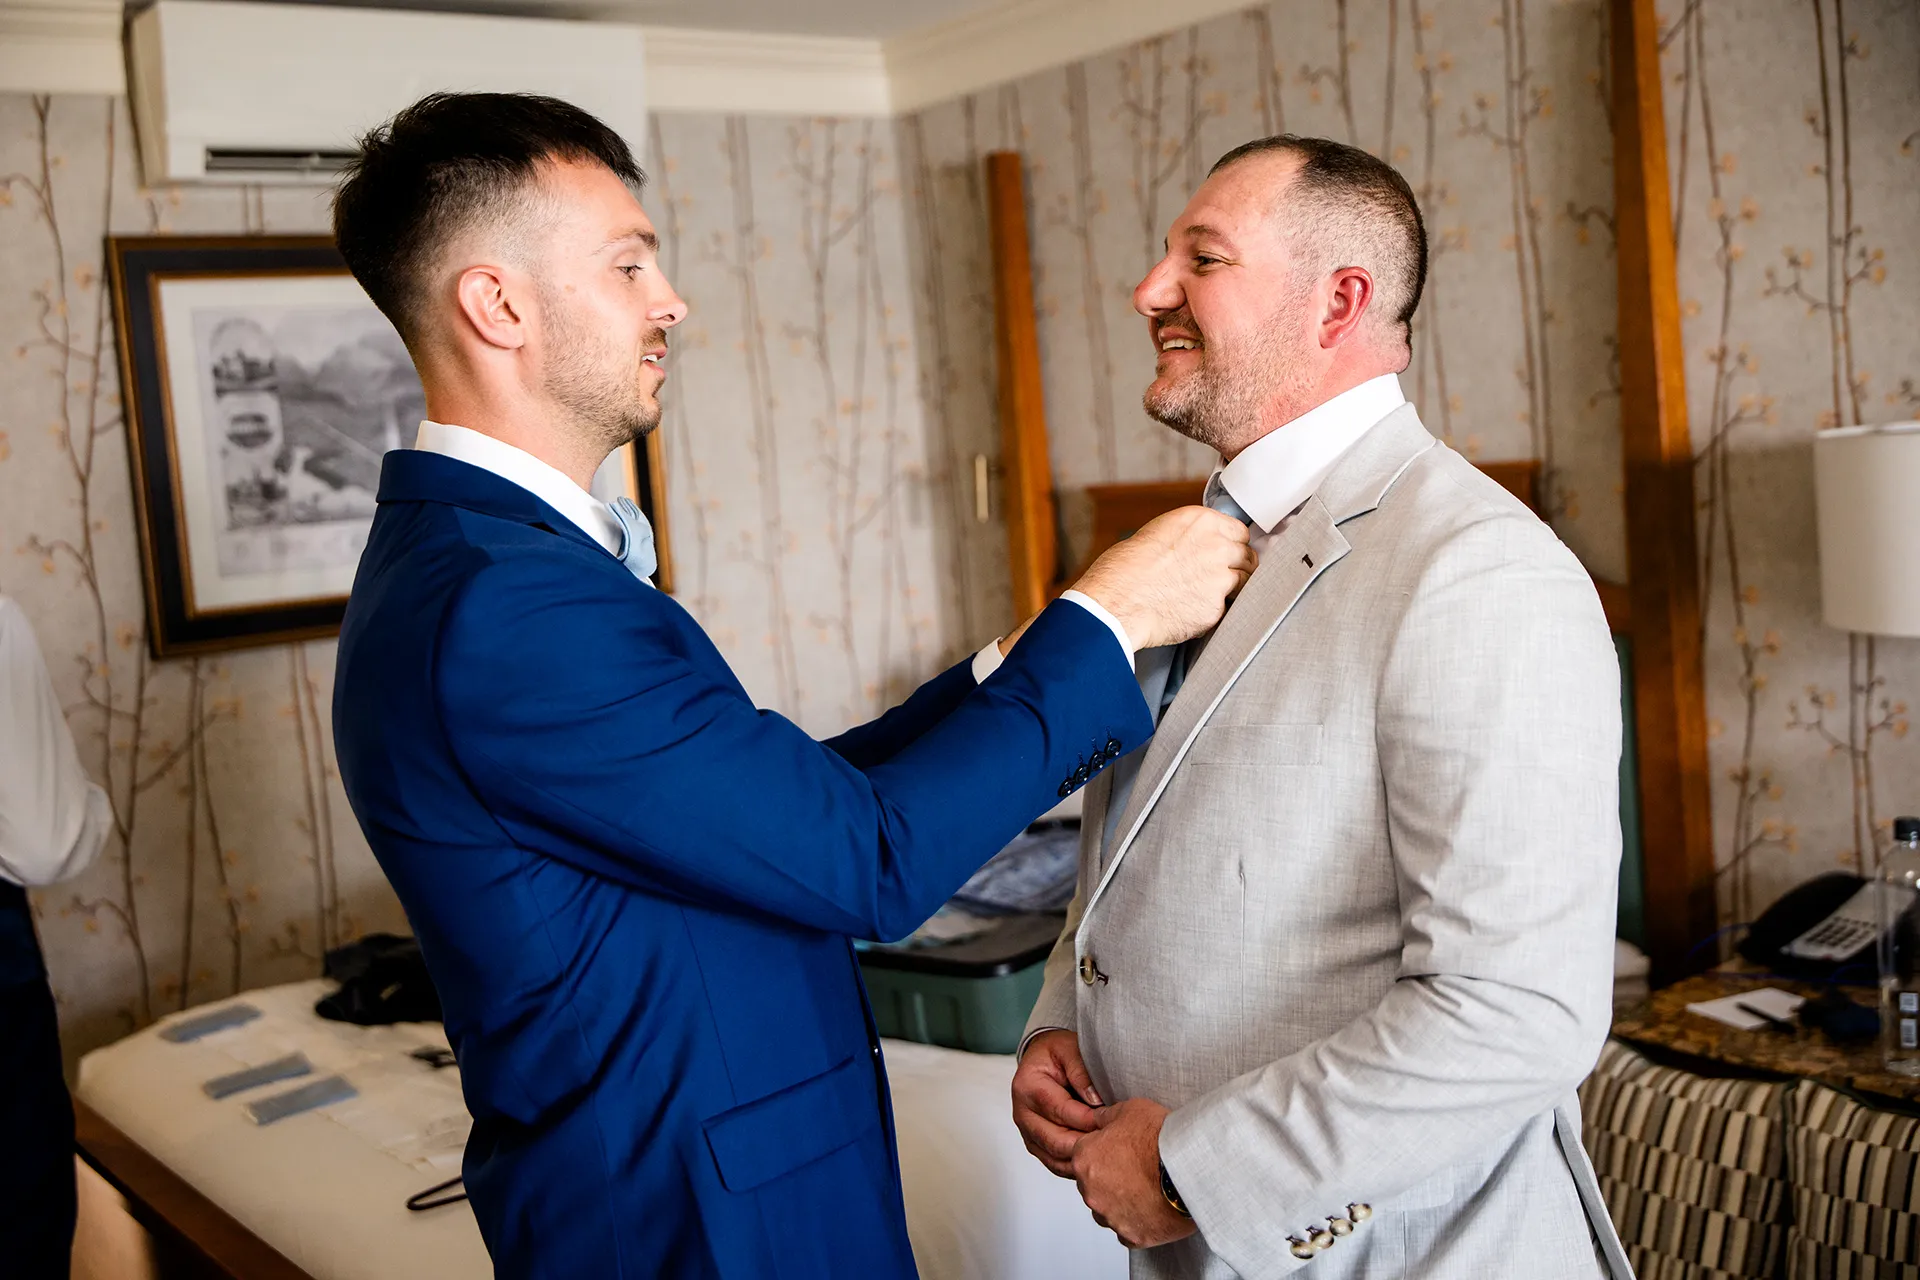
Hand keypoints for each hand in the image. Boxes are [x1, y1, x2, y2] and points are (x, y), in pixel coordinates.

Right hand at [1012, 1030, 1103, 1177]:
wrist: (1042, 1060)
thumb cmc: (1057, 1052)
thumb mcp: (1069, 1048)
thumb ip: (1081, 1071)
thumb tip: (1095, 1100)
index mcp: (1027, 1086)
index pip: (1061, 1111)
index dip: (1089, 1119)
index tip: (1113, 1121)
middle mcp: (1022, 1113)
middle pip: (1056, 1140)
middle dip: (1087, 1145)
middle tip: (1115, 1145)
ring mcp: (1027, 1132)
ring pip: (1055, 1158)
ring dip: (1082, 1159)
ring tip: (1108, 1156)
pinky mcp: (1035, 1144)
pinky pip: (1054, 1163)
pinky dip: (1075, 1165)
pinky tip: (1096, 1161)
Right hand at [1071, 507, 1256, 649]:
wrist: (1115, 604)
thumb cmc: (1123, 571)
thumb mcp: (1157, 534)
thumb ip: (1188, 538)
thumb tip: (1200, 548)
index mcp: (1201, 521)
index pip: (1239, 531)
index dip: (1232, 544)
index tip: (1226, 554)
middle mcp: (1216, 545)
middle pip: (1247, 555)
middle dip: (1237, 566)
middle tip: (1220, 577)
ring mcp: (1220, 577)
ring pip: (1246, 582)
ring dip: (1232, 588)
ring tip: (1208, 595)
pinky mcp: (1216, 607)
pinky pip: (1228, 608)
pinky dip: (1216, 611)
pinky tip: (1194, 611)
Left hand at [1071, 1097, 1196, 1249]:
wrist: (1187, 1168)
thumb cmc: (1161, 1139)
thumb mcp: (1130, 1109)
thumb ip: (1106, 1116)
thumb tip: (1098, 1119)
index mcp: (1084, 1159)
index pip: (1083, 1155)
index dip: (1104, 1149)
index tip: (1121, 1149)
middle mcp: (1091, 1192)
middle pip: (1094, 1184)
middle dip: (1110, 1177)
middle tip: (1137, 1167)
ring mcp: (1111, 1217)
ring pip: (1108, 1210)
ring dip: (1121, 1201)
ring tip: (1148, 1188)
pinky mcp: (1133, 1236)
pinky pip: (1128, 1230)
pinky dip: (1138, 1221)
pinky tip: (1153, 1206)